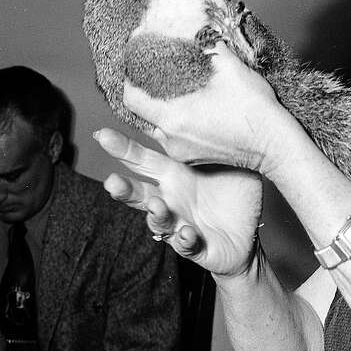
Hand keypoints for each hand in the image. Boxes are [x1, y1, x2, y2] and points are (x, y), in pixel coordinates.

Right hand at [96, 128, 263, 276]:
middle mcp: (170, 198)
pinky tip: (188, 233)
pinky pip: (185, 243)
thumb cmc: (235, 193)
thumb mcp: (230, 161)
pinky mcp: (194, 246)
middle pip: (139, 192)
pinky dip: (185, 239)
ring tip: (156, 205)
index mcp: (175, 174)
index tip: (103, 135)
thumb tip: (217, 105)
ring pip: (156, 220)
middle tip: (111, 181)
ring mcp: (179, 223)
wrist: (247, 236)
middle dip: (123, 187)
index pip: (144, 159)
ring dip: (155, 213)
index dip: (123, 149)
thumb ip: (217, 140)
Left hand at [122, 49, 300, 173]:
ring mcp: (182, 152)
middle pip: (143, 113)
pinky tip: (190, 107)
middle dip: (147, 92)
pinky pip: (172, 137)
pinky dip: (174, 121)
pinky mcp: (193, 158)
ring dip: (162, 108)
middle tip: (156, 73)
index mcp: (175, 117)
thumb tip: (201, 29)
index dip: (130, 79)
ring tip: (174, 90)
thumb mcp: (233, 69)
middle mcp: (171, 139)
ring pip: (158, 126)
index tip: (137, 64)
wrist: (277, 147)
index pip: (132, 98)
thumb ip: (211, 45)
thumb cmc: (257, 111)